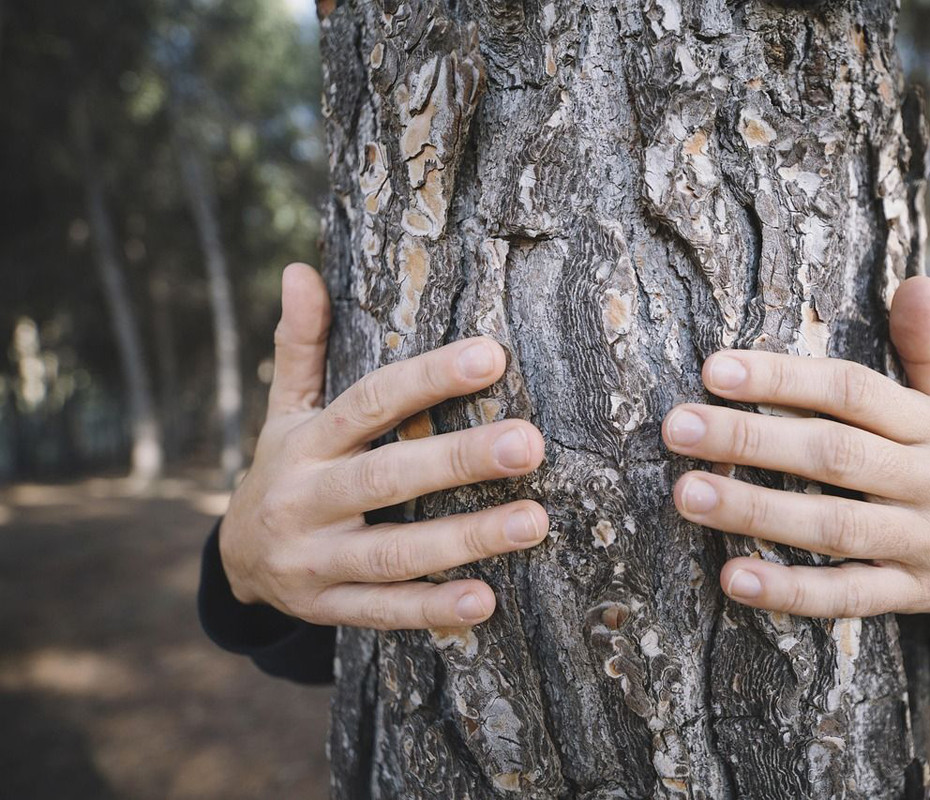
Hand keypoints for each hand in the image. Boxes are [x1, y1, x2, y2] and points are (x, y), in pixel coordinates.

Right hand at [219, 263, 547, 629]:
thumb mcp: (285, 410)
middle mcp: (306, 500)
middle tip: (529, 444)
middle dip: (459, 460)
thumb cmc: (286, 469)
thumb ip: (300, 345)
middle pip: (386, 477)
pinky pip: (382, 611)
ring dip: (465, 539)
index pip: (369, 403)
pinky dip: (431, 610)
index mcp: (305, 443)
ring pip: (393, 552)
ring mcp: (314, 560)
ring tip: (533, 523)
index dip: (428, 378)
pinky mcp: (327, 608)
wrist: (235, 562)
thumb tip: (299, 269)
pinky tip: (485, 601)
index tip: (491, 356)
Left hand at [662, 276, 929, 617]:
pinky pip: (848, 596)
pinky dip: (791, 591)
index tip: (715, 368)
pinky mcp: (909, 593)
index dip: (784, 378)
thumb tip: (916, 281)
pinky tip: (734, 579)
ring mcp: (919, 541)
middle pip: (833, 454)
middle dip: (751, 440)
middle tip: (677, 427)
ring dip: (756, 513)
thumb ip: (927, 347)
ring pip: (833, 526)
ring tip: (687, 494)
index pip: (851, 390)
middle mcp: (926, 479)